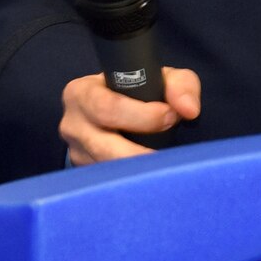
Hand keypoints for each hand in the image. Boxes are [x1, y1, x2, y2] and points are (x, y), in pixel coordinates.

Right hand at [60, 67, 201, 164]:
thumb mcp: (160, 79)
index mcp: (82, 93)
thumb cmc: (138, 91)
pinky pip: (106, 181)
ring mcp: (75, 152)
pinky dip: (130, 178)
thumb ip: (181, 86)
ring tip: (162, 158)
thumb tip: (189, 110)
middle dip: (142, 148)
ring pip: (107, 168)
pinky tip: (148, 173)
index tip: (170, 116)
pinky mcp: (83, 173)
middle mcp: (72, 124)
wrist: (115, 111)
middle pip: (106, 145)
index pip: (108, 107)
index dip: (142, 116)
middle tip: (169, 141)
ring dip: (138, 166)